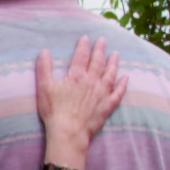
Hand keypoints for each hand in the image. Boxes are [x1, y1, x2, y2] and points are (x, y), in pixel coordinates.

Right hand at [34, 35, 128, 169]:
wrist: (68, 131)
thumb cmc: (54, 111)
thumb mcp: (44, 88)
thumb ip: (44, 68)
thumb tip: (44, 52)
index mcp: (76, 76)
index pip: (81, 57)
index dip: (83, 46)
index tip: (86, 38)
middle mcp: (92, 81)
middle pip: (98, 62)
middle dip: (100, 50)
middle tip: (103, 40)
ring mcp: (102, 93)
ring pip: (110, 74)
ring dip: (113, 63)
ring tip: (115, 54)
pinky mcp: (107, 105)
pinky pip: (118, 92)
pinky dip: (122, 84)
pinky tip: (125, 78)